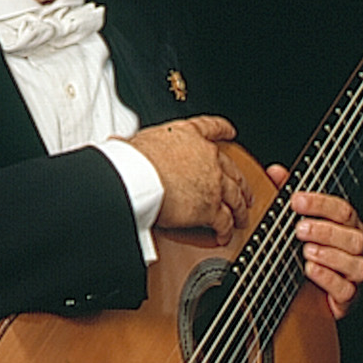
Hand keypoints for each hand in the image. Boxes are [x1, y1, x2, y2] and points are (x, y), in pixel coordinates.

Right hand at [126, 115, 254, 240]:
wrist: (137, 177)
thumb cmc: (132, 160)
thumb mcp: (136, 143)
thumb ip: (136, 145)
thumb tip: (117, 144)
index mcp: (187, 135)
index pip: (210, 128)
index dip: (223, 130)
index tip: (230, 132)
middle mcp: (206, 155)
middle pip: (231, 169)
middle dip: (241, 182)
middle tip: (244, 191)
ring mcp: (213, 181)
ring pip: (235, 196)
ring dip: (240, 209)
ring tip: (242, 217)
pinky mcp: (211, 206)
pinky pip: (224, 221)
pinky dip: (226, 230)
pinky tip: (225, 235)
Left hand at [279, 174, 362, 319]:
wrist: (311, 289)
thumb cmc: (308, 247)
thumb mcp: (295, 219)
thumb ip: (286, 194)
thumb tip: (275, 171)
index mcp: (346, 226)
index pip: (342, 210)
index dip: (320, 204)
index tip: (295, 200)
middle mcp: (355, 248)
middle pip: (353, 236)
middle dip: (325, 231)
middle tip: (299, 229)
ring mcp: (353, 273)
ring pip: (356, 264)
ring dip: (330, 256)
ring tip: (306, 251)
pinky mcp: (347, 296)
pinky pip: (346, 290)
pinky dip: (329, 279)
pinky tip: (311, 269)